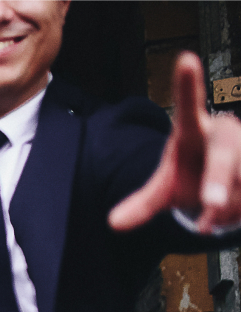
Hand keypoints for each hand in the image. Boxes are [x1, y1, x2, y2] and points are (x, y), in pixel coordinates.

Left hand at [110, 51, 240, 232]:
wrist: (223, 180)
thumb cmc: (191, 172)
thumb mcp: (165, 188)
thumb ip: (142, 203)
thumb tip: (113, 223)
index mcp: (194, 130)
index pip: (189, 105)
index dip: (188, 83)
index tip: (185, 59)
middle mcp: (225, 132)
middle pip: (225, 152)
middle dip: (218, 180)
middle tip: (211, 204)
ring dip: (225, 206)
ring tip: (211, 214)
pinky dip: (237, 212)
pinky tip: (228, 214)